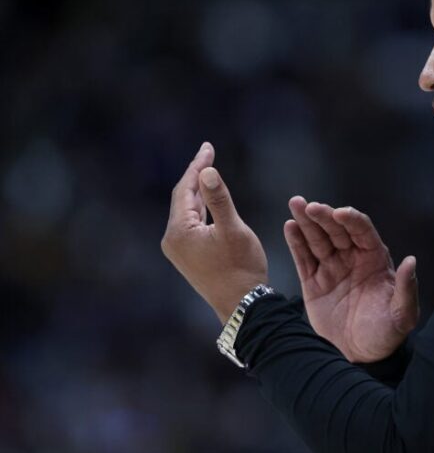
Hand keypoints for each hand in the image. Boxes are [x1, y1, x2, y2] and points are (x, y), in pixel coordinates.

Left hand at [161, 142, 267, 323]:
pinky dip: (202, 209)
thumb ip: (219, 198)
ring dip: (199, 192)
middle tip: (209, 152)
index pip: (184, 189)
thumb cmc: (241, 267)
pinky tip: (209, 201)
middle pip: (183, 198)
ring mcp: (179, 250)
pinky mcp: (189, 257)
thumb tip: (207, 171)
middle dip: (196, 175)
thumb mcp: (233, 229)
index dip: (197, 166)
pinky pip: (192, 224)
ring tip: (209, 171)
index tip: (208, 147)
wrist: (242, 305)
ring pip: (188, 212)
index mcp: (179, 231)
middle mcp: (173, 240)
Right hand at [284, 197, 417, 362]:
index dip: (352, 220)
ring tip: (296, 205)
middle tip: (311, 206)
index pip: (363, 232)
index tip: (340, 213)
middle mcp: (352, 259)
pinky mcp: (314, 282)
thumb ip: (406, 288)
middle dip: (325, 216)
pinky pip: (304, 258)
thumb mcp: (402, 314)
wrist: (361, 357)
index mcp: (375, 260)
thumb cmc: (386, 334)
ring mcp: (332, 269)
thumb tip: (411, 260)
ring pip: (318, 239)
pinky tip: (290, 226)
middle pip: (337, 231)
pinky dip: (296, 242)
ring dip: (307, 222)